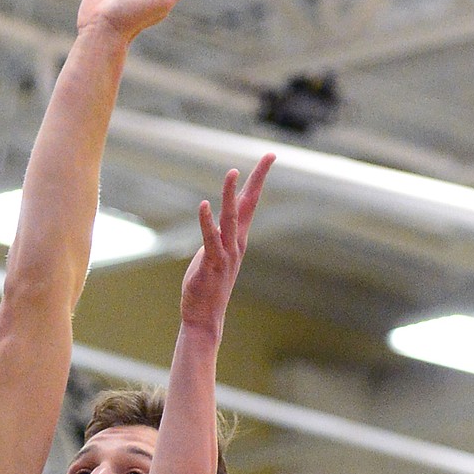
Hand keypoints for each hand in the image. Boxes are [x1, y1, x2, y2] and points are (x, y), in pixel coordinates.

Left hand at [180, 154, 274, 339]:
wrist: (205, 318)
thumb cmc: (207, 288)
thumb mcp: (213, 257)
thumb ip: (215, 240)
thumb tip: (213, 229)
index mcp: (237, 239)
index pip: (250, 203)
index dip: (258, 179)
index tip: (269, 157)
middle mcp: (236, 243)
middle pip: (249, 204)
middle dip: (258, 179)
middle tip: (269, 156)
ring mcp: (226, 253)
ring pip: (230, 219)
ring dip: (231, 195)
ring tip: (232, 172)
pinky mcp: (212, 264)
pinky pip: (210, 239)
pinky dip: (207, 222)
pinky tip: (203, 205)